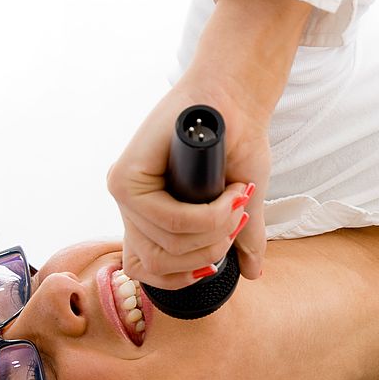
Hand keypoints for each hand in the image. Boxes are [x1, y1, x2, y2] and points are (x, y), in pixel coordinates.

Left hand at [107, 76, 269, 289]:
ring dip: (216, 229)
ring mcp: (125, 193)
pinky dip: (208, 215)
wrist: (235, 102)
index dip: (184, 277)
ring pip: (169, 244)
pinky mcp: (125, 177)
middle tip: (238, 221)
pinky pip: (170, 219)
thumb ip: (241, 239)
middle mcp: (131, 210)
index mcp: (148, 222)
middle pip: (160, 264)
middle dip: (210, 251)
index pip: (146, 272)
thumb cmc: (236, 147)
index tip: (216, 261)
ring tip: (238, 201)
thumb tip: (253, 274)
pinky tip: (229, 194)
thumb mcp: (240, 205)